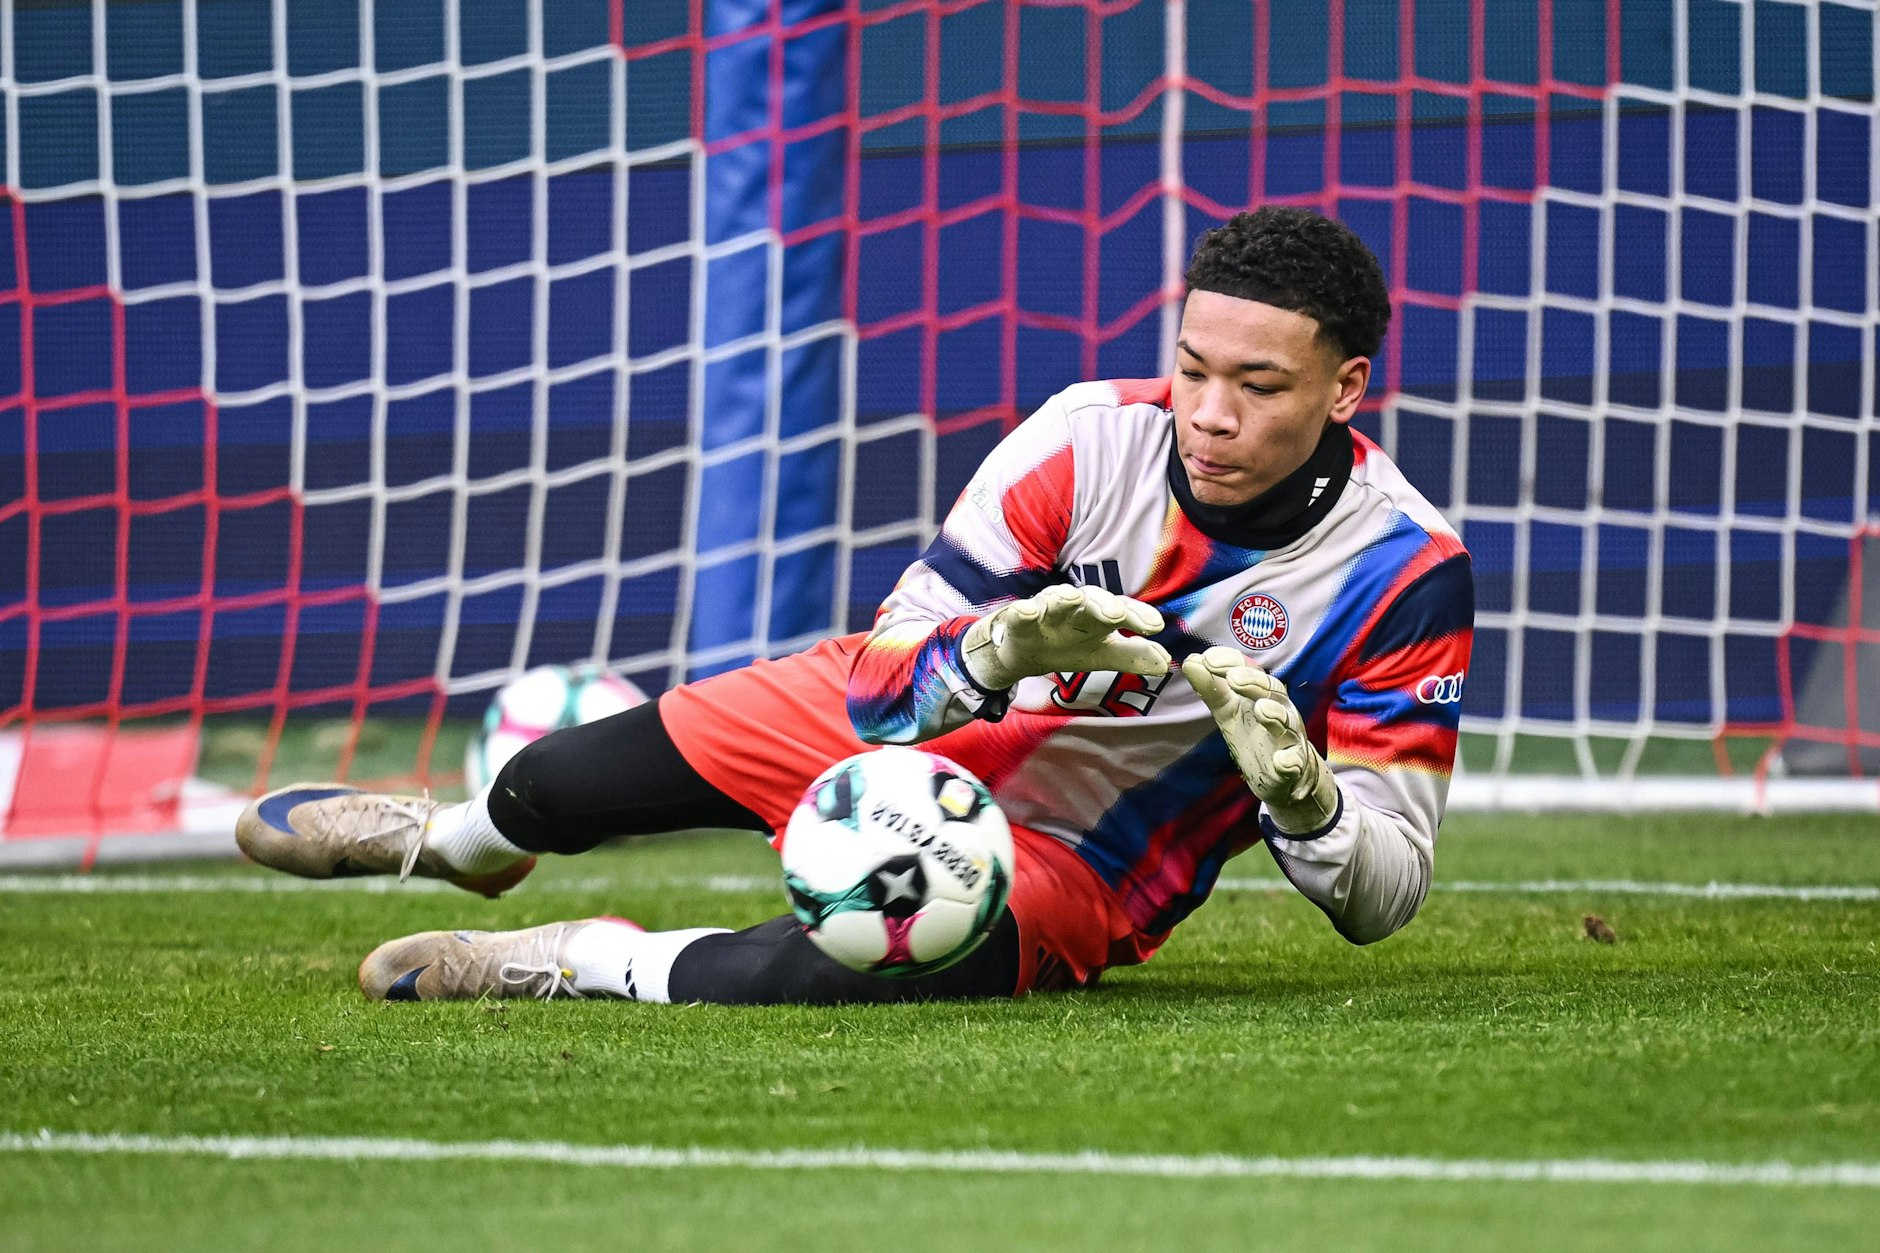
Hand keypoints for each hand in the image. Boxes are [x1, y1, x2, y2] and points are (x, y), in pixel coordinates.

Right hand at [961, 584, 1169, 690]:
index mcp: (1097, 616)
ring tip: (1070, 597)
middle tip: (1116, 614)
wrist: (1021, 653)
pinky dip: (1022, 611)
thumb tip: (1166, 662)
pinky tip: (1026, 610)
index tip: (1156, 626)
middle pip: (1092, 600)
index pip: (1122, 611)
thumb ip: (1132, 656)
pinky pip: (1019, 614)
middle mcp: (1074, 608)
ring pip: (1056, 600)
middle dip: (1103, 604)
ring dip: (1063, 597)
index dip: (1138, 616)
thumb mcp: (1101, 655)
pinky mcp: (1017, 620)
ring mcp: (1045, 611)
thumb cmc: (1066, 646)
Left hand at [1182, 646, 1337, 833]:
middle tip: (1232, 677)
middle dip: (1253, 682)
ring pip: (1286, 722)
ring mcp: (1289, 737)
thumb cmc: (1255, 734)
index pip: (1251, 670)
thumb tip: (1190, 660)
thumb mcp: (1229, 710)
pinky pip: (1294, 762)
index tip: (1208, 658)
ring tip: (1260, 709)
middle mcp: (1280, 709)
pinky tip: (1282, 761)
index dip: (1232, 662)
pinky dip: (1290, 761)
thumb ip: (1212, 688)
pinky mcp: (1293, 764)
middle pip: (1271, 690)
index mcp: (1263, 693)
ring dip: (1275, 714)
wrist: (1284, 773)